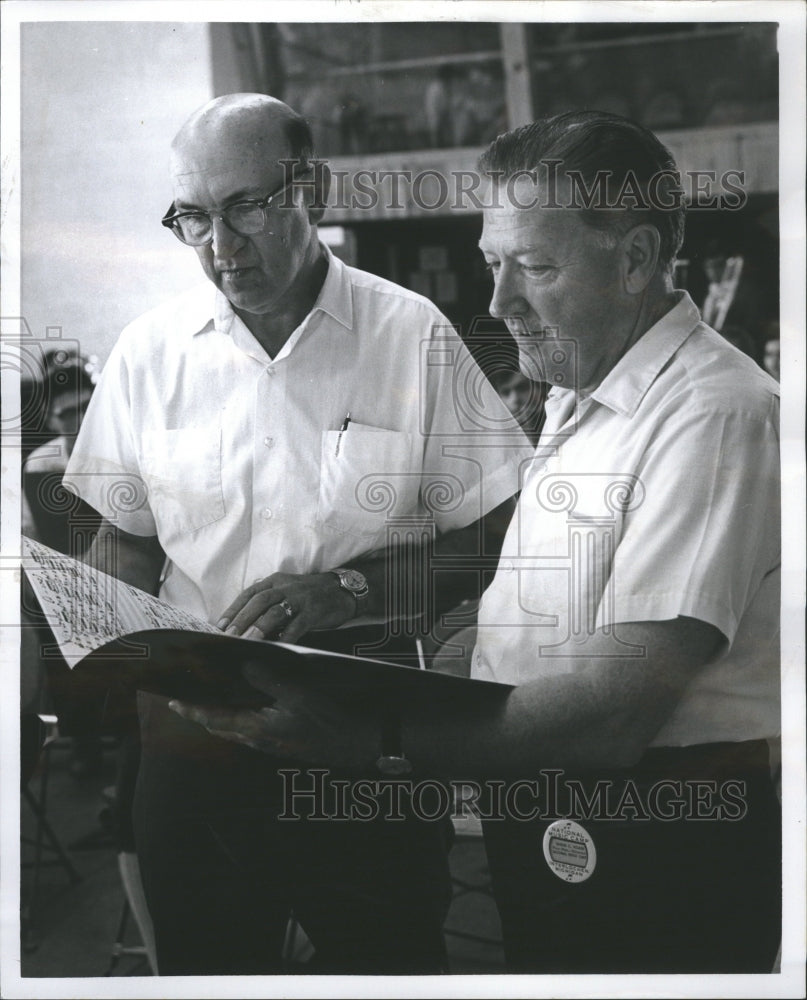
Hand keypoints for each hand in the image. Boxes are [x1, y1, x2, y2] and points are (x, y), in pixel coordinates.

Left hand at [168, 662, 376, 768]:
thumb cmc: (328, 722)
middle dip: (200, 713)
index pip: (215, 719)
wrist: (352, 745)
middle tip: (184, 697)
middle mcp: (257, 740)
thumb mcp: (299, 694)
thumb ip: (269, 680)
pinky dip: (235, 717)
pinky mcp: (276, 742)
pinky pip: (246, 730)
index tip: (173, 701)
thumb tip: (245, 665)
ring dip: (216, 715)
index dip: (192, 710)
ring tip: (206, 698)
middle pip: (218, 726)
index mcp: (257, 729)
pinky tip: (240, 704)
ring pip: (232, 729)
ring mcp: (266, 744)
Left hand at [217, 571, 355, 642]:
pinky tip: (276, 647)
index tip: (220, 626)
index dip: (233, 609)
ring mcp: (300, 600)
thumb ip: (268, 603)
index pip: (249, 593)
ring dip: (259, 628)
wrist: (342, 590)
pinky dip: (285, 637)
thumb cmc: (309, 595)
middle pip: (259, 601)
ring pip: (275, 612)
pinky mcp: (313, 612)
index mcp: (275, 581)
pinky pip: (296, 626)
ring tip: (247, 641)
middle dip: (242, 619)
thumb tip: (244, 626)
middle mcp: (286, 587)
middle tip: (229, 636)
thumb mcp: (287, 591)